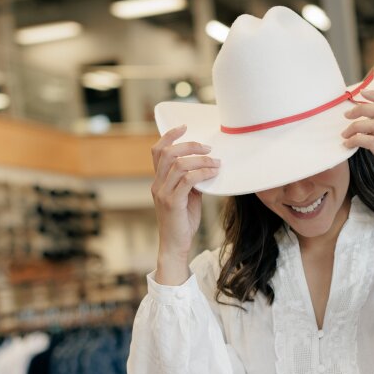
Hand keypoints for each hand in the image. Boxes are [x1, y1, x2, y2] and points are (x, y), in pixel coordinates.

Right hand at [150, 125, 219, 283]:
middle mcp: (157, 184)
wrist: (176, 245)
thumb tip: (206, 166)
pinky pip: (188, 180)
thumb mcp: (188, 197)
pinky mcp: (173, 203)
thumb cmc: (183, 222)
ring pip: (179, 165)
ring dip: (200, 160)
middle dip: (189, 145)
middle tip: (208, 148)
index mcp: (158, 181)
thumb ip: (192, 181)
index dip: (169, 136)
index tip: (184, 127)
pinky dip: (202, 173)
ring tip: (216, 162)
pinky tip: (213, 173)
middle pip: (167, 153)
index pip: (157, 151)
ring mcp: (163, 193)